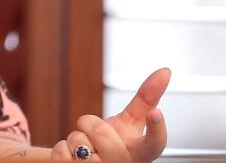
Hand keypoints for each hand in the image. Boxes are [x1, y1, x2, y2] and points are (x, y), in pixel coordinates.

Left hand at [52, 68, 169, 161]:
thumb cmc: (116, 143)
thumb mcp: (131, 123)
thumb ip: (147, 99)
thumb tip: (165, 71)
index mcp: (139, 153)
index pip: (154, 144)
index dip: (157, 129)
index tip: (156, 112)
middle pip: (102, 131)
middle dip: (89, 124)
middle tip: (92, 133)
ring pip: (79, 142)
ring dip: (75, 139)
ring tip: (85, 150)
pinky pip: (60, 152)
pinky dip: (61, 150)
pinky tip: (73, 159)